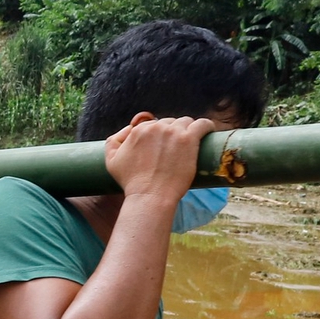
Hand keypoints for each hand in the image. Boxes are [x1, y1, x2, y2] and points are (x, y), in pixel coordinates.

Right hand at [103, 112, 218, 202]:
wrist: (149, 196)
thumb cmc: (131, 182)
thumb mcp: (111, 161)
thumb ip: (113, 141)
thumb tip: (129, 128)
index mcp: (139, 130)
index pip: (153, 124)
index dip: (159, 134)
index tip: (164, 144)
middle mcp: (156, 127)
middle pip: (170, 122)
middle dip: (173, 132)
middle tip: (176, 148)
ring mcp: (174, 132)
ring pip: (186, 122)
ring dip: (188, 129)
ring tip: (191, 141)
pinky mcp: (189, 139)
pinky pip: (203, 124)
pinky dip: (206, 126)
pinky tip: (208, 130)